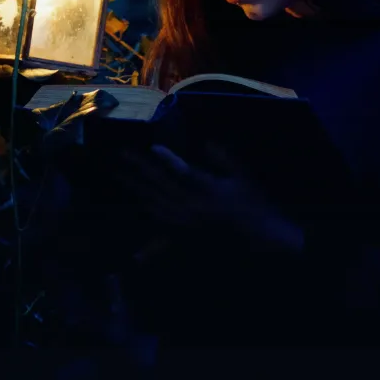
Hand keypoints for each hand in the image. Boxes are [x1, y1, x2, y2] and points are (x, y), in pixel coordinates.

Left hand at [121, 144, 303, 252]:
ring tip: (119, 175)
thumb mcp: (242, 178)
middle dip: (140, 169)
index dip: (168, 159)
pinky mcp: (186, 236)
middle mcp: (192, 207)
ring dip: (136, 188)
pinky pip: (162, 230)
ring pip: (155, 204)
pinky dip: (148, 225)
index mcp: (207, 192)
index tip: (152, 148)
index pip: (183, 172)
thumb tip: (206, 142)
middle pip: (160, 186)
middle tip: (121, 156)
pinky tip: (135, 222)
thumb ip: (223, 159)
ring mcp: (186, 223)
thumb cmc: (253, 205)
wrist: (260, 237)